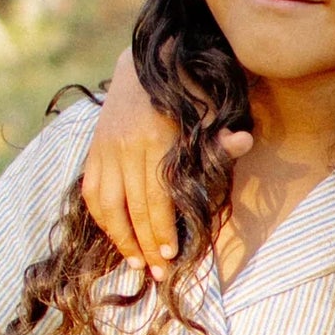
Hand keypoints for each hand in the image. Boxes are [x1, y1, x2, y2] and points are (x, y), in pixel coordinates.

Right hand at [83, 48, 250, 280]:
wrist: (146, 61)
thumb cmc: (187, 93)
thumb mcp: (209, 110)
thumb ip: (222, 134)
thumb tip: (243, 141)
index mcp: (157, 139)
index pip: (156, 199)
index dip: (161, 231)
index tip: (170, 256)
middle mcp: (126, 146)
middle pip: (133, 208)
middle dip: (145, 244)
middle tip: (157, 273)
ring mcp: (106, 147)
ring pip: (106, 204)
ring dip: (120, 238)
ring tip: (135, 262)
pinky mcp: (94, 148)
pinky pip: (92, 191)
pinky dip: (102, 218)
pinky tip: (116, 237)